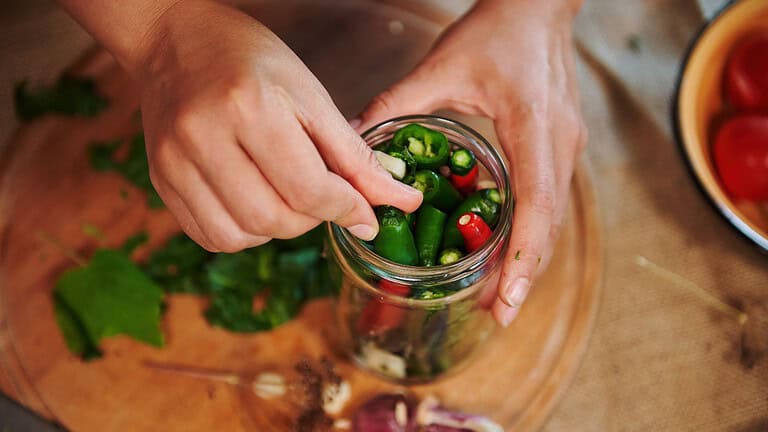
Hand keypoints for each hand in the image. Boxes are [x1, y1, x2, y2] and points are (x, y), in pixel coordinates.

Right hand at [131, 0, 420, 251]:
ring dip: (278, 228)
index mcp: (249, 107)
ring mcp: (174, 163)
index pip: (308, 189)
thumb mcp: (311, 97)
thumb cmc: (248, 60)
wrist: (174, 41)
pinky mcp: (160, 181)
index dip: (347, 209)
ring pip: (242, 235)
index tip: (365, 215)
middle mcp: (203, 138)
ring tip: (286, 195)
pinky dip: (246, 231)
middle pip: (274, 218)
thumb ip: (354, 157)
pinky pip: (212, 235)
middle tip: (322, 196)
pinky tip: (256, 202)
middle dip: (313, 219)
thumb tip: (400, 201)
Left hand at [354, 0, 586, 325]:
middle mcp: (560, 143)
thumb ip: (395, 105)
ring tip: (502, 296)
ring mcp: (568, 145)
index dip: (524, 257)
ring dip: (531, 257)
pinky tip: (508, 251)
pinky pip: (550, 199)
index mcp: (532, 126)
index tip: (507, 299)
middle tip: (498, 314)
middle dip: (527, 272)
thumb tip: (352, 139)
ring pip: (554, 216)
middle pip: (550, 223)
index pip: (537, 203)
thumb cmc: (495, 30)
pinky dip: (531, 231)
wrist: (539, 5)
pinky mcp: (563, 145)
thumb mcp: (441, 66)